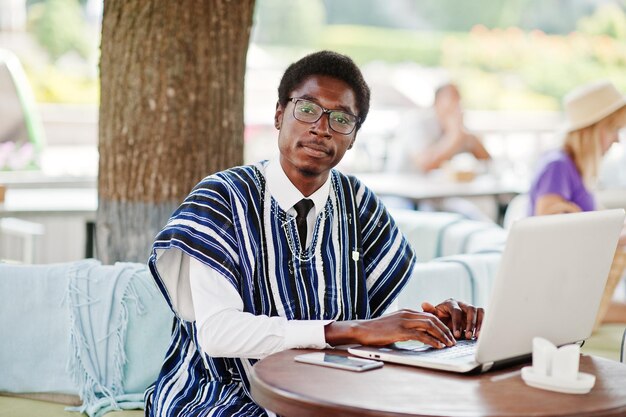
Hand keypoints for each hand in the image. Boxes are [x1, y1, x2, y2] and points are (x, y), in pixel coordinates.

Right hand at [324, 309, 455, 348]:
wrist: (362, 330)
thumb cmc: (376, 330)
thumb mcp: (394, 325)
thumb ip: (406, 327)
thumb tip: (418, 335)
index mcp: (407, 311)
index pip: (430, 315)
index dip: (442, 324)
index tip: (449, 334)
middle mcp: (407, 314)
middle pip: (433, 318)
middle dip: (445, 330)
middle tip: (453, 340)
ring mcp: (403, 321)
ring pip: (429, 325)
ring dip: (442, 335)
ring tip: (449, 344)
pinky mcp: (400, 330)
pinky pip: (420, 334)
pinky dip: (431, 340)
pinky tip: (437, 346)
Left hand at [421, 299, 483, 339]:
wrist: (444, 321)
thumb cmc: (439, 318)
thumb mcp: (433, 316)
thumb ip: (429, 311)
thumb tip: (424, 304)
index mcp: (450, 303)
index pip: (456, 311)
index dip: (457, 323)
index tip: (456, 334)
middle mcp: (462, 304)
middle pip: (470, 309)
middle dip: (470, 324)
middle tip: (468, 336)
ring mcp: (470, 308)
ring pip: (479, 311)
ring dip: (479, 324)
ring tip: (476, 336)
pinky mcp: (477, 314)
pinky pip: (483, 316)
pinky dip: (483, 325)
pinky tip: (480, 336)